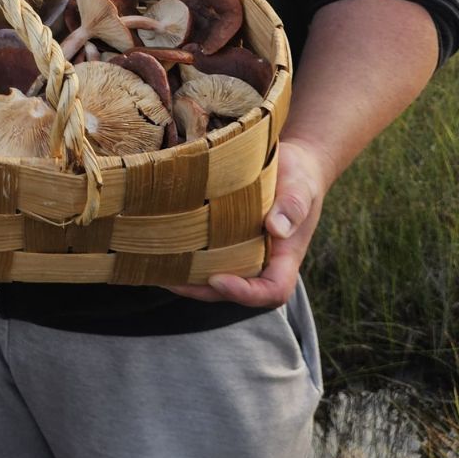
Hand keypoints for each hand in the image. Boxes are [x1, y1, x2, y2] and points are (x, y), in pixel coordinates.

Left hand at [168, 138, 329, 307]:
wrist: (292, 164)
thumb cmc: (299, 176)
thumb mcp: (301, 186)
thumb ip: (293, 207)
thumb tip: (276, 229)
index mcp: (286, 257)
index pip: (272, 291)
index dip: (245, 293)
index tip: (218, 278)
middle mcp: (263, 260)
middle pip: (236, 291)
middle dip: (204, 291)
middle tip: (172, 281)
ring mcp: (244, 252)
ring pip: (217, 278)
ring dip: (190, 280)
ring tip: (158, 271)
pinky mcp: (227, 239)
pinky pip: (209, 257)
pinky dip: (187, 259)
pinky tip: (160, 250)